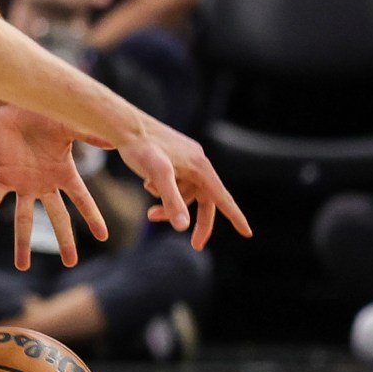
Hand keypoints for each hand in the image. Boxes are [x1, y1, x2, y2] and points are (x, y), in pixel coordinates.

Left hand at [0, 103, 108, 268]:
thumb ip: (92, 135)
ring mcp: (21, 182)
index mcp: (63, 173)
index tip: (104, 237)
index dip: (92, 218)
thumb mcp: (70, 125)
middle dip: (64, 241)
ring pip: (24, 219)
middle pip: (56, 218)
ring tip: (21, 267)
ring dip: (22, 243)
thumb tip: (119, 142)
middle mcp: (43, 183)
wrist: (11, 101)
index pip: (82, 201)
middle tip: (72, 264)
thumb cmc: (43, 110)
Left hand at [104, 114, 251, 251]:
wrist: (124, 126)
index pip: (222, 197)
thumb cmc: (141, 148)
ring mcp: (187, 161)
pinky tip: (147, 185)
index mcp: (200, 167)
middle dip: (198, 222)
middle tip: (196, 245)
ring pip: (186, 194)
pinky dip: (163, 192)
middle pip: (205, 200)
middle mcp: (198, 164)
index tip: (247, 233)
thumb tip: (183, 227)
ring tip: (150, 214)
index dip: (235, 216)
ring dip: (170, 206)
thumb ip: (172, 201)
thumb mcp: (157, 175)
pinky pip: (176, 184)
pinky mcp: (175, 160)